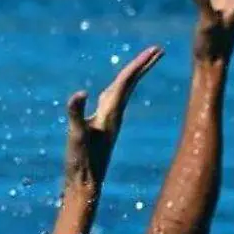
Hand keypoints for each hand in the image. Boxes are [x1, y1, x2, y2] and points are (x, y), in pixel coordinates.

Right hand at [64, 46, 163, 188]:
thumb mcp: (76, 135)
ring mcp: (108, 121)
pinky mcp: (101, 127)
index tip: (156, 49)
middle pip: (130, 85)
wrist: (86, 184)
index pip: (126, 82)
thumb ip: (75, 114)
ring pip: (123, 92)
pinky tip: (112, 91)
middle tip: (158, 50)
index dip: (138, 64)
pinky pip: (111, 102)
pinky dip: (116, 90)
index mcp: (110, 113)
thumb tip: (79, 94)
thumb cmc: (80, 161)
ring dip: (132, 77)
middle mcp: (113, 115)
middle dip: (142, 66)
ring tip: (140, 65)